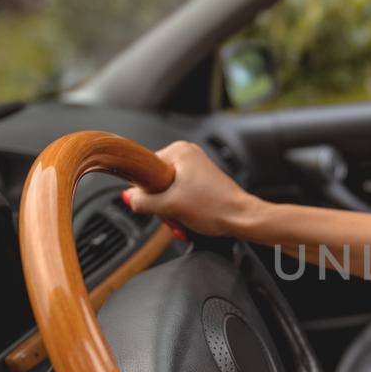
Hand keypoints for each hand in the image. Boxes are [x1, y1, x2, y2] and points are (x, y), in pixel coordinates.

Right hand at [121, 141, 264, 238]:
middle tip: (172, 216)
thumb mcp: (169, 206)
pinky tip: (188, 222)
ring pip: (168, 193)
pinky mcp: (203, 183)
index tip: (155, 204)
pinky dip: (181, 211)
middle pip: (156, 183)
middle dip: (162, 206)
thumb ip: (142, 201)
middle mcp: (188, 155)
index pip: (144, 170)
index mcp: (179, 150)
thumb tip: (128, 197)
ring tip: (183, 221)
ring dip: (172, 212)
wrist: (242, 219)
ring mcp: (197, 169)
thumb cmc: (215, 207)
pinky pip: (181, 196)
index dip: (146, 191)